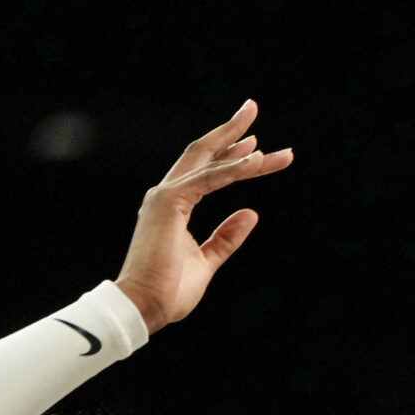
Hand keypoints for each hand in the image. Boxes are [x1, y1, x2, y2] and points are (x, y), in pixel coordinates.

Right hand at [115, 101, 294, 334]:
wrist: (144, 307)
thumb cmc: (169, 290)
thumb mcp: (207, 260)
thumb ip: (226, 237)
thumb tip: (251, 214)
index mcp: (173, 204)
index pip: (206, 170)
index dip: (232, 154)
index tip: (258, 145)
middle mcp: (167, 193)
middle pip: (204, 152)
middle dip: (230, 130)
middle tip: (252, 107)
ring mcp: (166, 196)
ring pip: (210, 162)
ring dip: (241, 147)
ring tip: (270, 142)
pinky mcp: (169, 203)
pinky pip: (209, 180)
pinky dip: (233, 170)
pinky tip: (256, 161)